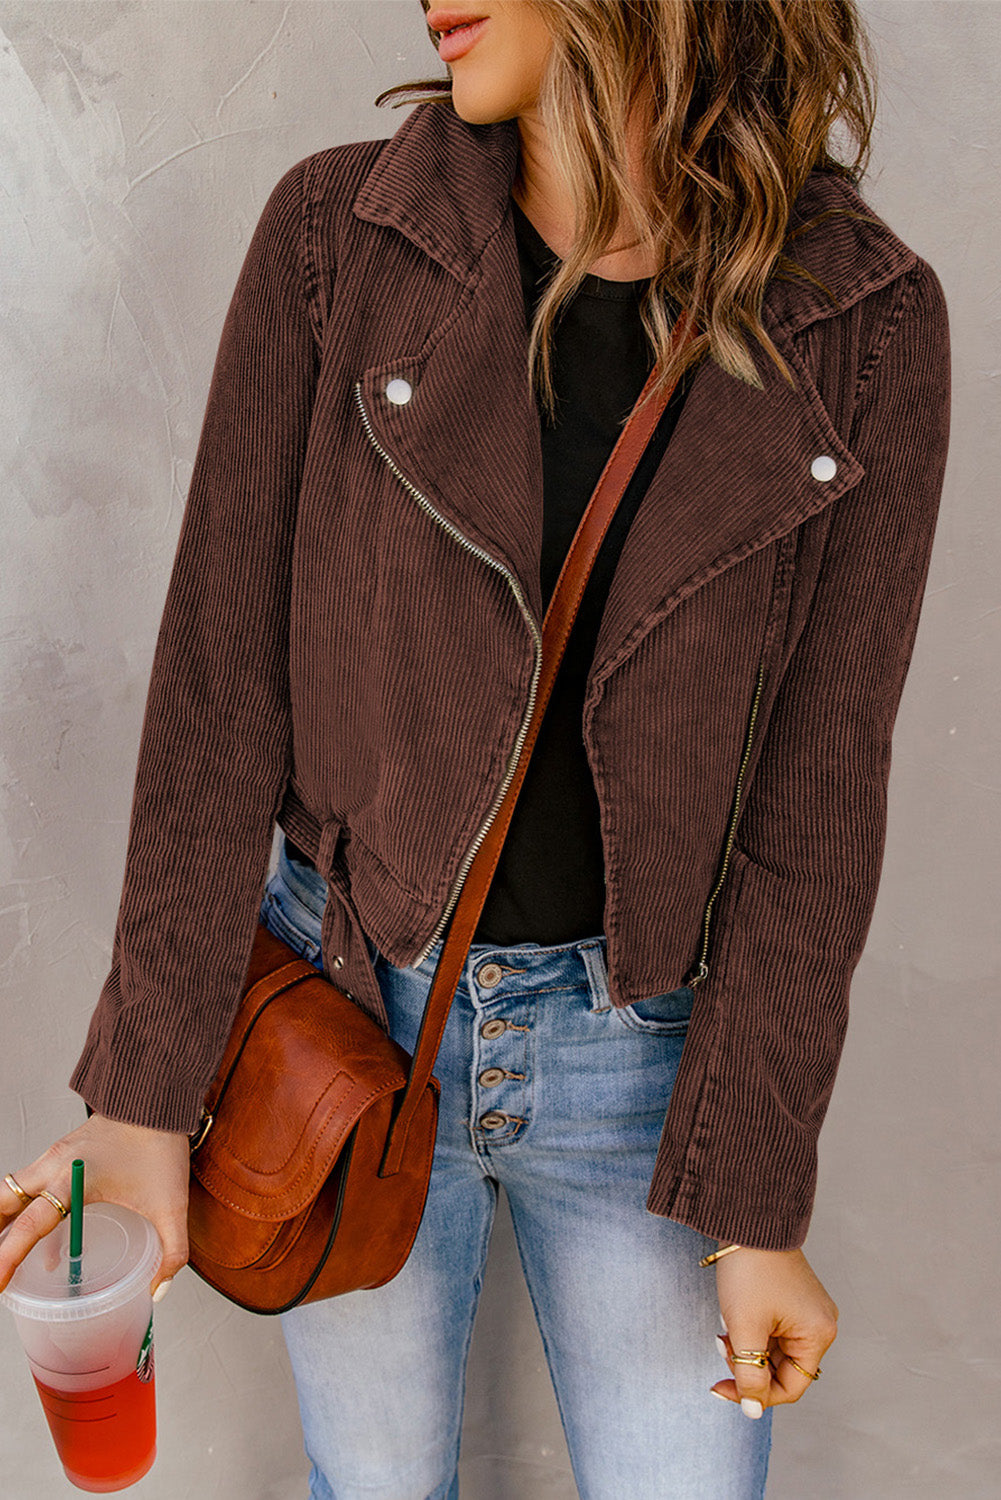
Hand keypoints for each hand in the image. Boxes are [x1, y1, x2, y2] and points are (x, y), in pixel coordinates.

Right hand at [0, 1115, 190, 1297]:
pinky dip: (23, 1208)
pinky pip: (30, 1184)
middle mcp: (53, 1166)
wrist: (158, 1098)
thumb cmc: (160, 1144)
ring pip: (11, 1191)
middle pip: (3, 1203)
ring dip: (3, 1220)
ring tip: (4, 1253)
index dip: (8, 1258)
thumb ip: (171, 1250)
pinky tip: (38, 1236)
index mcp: (73, 1180)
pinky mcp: (61, 1152)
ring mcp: (54, 1157)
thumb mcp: (171, 1204)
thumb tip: (157, 1290)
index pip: (29, 1225)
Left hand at [712, 1245, 837, 1416]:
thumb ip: (749, 1374)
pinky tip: (734, 1317)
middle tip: (722, 1348)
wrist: (748, 1219)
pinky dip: (753, 1331)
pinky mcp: (793, 1298)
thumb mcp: (745, 1328)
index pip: (789, 1386)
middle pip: (782, 1368)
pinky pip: (774, 1330)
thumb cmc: (750, 1270)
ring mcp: (807, 1310)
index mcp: (818, 1335)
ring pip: (775, 1349)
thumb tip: (753, 1410)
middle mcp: (820, 1324)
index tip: (721, 1388)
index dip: (755, 1394)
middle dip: (748, 1364)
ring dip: (748, 1348)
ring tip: (725, 1330)